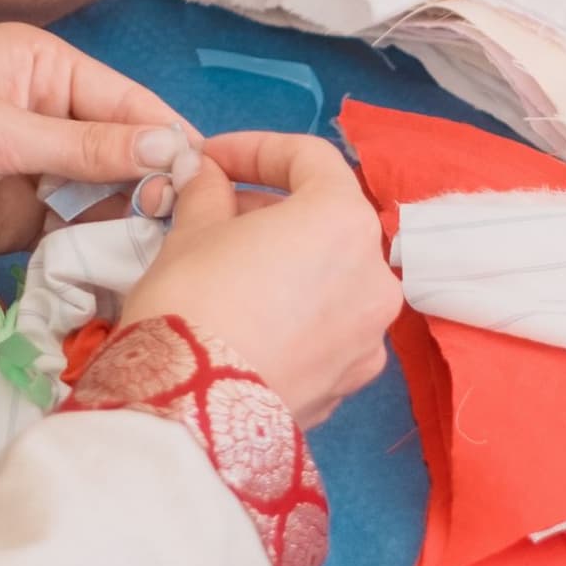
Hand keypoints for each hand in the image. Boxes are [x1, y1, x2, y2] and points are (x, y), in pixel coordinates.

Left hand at [0, 26, 196, 259]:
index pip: (129, 104)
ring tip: (162, 252)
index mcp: (47, 66)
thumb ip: (85, 148)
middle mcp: (50, 112)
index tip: (206, 184)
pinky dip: (97, 247)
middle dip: (156, 186)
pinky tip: (124, 266)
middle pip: (126, 151)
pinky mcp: (21, 216)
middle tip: (184, 227)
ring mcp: (37, 167)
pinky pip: (75, 230)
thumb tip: (172, 152)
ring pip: (107, 195)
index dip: (169, 142)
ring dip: (131, 222)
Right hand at [117, 130, 399, 425]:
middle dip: (272, 209)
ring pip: (331, 278)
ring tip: (229, 270)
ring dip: (288, 263)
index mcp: (344, 222)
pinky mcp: (352, 380)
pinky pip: (328, 328)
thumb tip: (207, 175)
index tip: (213, 160)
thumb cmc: (191, 307)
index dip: (256, 149)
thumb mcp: (191, 233)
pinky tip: (249, 321)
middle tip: (214, 213)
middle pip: (328, 221)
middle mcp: (375, 276)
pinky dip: (297, 313)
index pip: (310, 158)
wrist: (190, 416)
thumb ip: (209, 193)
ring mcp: (371, 334)